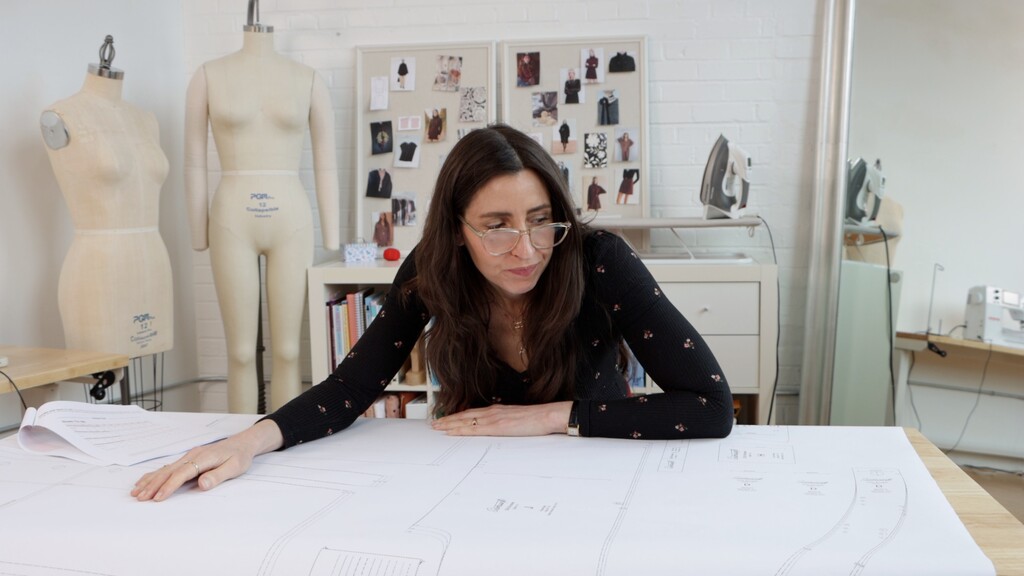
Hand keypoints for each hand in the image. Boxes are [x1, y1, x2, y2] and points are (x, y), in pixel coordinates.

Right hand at [131, 419, 282, 501]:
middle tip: (141, 498)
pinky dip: (155, 475)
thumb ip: (218, 475)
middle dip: (153, 485)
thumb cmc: (239, 456)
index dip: (169, 486)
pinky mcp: (188, 459)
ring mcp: (189, 456)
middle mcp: (193, 455)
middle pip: (169, 471)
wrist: (242, 443)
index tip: (158, 497)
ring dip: (150, 481)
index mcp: (203, 457)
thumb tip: (202, 484)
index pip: (183, 473)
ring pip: (165, 469)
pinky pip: (168, 468)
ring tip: (136, 492)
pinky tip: (145, 481)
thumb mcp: (235, 467)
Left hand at [431, 401, 571, 436]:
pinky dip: (461, 429)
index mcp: (497, 410)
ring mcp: (494, 418)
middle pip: (465, 415)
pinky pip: (475, 428)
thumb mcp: (517, 418)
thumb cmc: (537, 419)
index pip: (472, 412)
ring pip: (466, 421)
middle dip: (449, 420)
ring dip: (450, 424)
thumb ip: (505, 422)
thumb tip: (499, 428)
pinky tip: (453, 431)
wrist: (548, 415)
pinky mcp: (497, 426)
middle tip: (434, 424)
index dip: (458, 416)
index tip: (447, 419)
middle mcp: (493, 411)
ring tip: (438, 428)